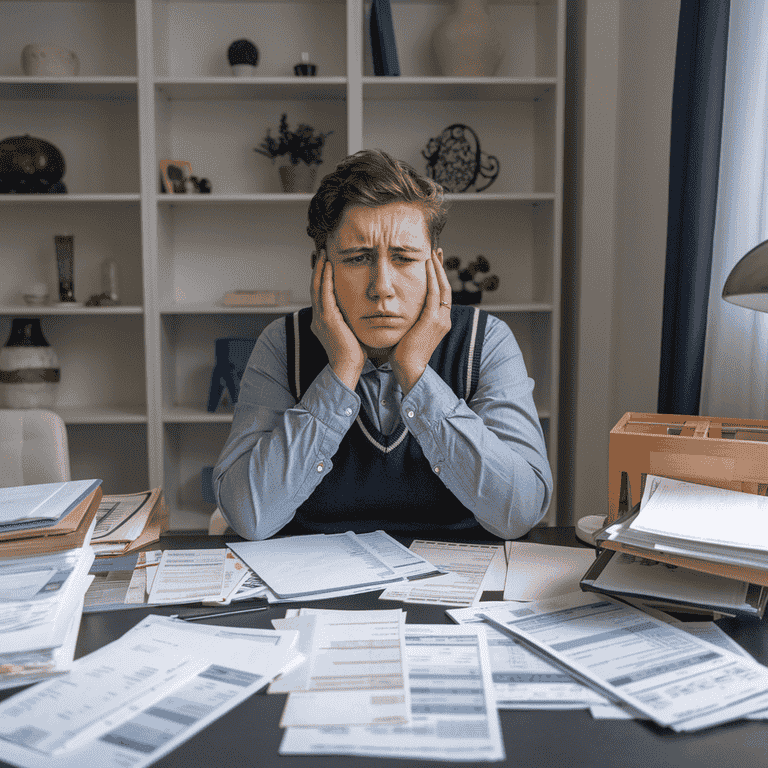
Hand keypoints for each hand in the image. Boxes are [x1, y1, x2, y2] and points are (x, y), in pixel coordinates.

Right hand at [310, 250, 366, 389]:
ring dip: (320, 269)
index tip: (325, 264)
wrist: (347, 367)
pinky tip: (328, 267)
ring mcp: (320, 318)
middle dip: (317, 269)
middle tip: (320, 252)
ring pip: (316, 287)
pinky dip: (324, 279)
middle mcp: (318, 318)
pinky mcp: (326, 319)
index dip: (321, 278)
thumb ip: (353, 320)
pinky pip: (324, 293)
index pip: (320, 294)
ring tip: (323, 254)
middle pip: (314, 287)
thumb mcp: (352, 332)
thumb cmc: (354, 354)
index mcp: (322, 322)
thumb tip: (365, 312)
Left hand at [390, 253, 451, 395]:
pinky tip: (428, 266)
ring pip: (442, 287)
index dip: (438, 276)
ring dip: (437, 269)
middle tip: (437, 251)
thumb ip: (408, 318)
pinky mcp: (432, 320)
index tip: (433, 262)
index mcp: (439, 321)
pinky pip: (435, 294)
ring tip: (432, 253)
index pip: (442, 294)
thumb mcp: (408, 331)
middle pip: (446, 286)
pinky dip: (433, 278)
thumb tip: (395, 308)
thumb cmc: (403, 353)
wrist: (408, 368)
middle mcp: (444, 319)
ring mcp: (440, 319)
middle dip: (441, 268)